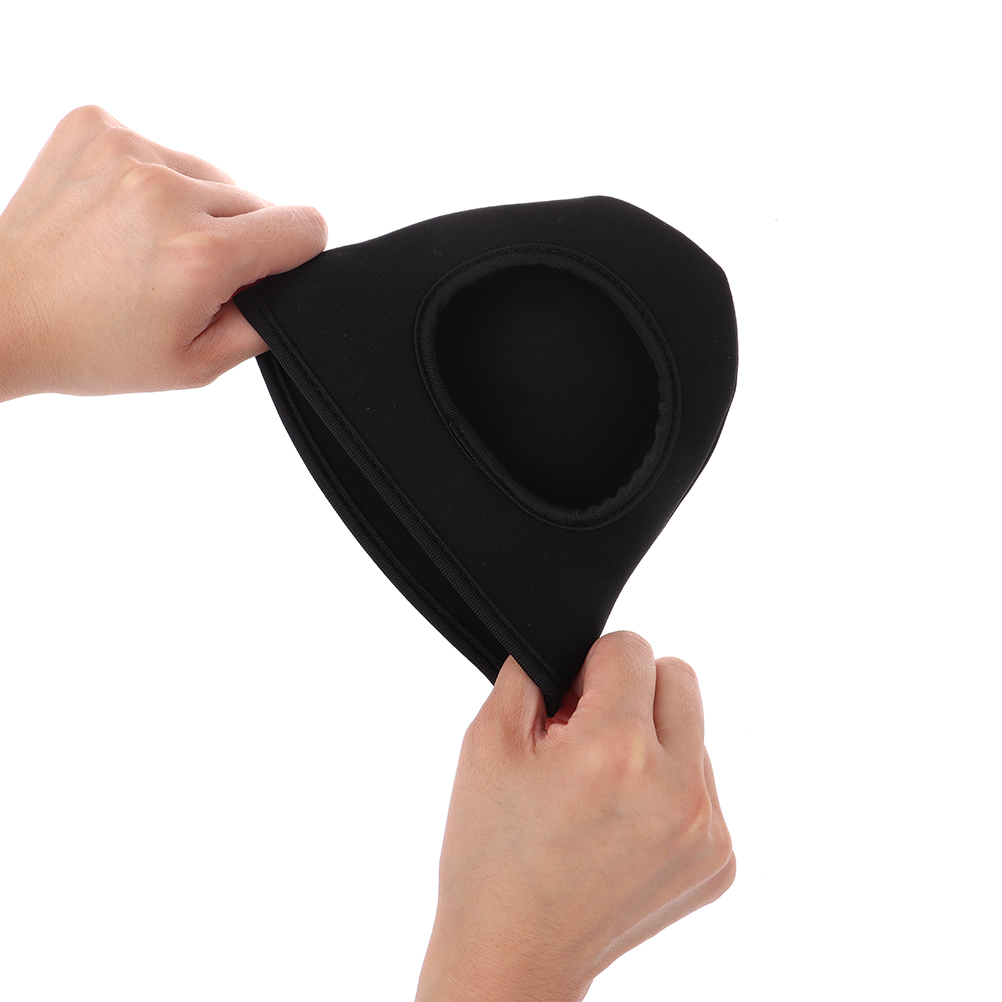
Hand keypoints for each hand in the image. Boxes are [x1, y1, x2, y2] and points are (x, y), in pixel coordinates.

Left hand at [0, 105, 326, 400]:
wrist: (2, 313)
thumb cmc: (92, 346)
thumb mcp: (197, 366)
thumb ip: (265, 325)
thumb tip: (294, 283)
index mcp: (200, 254)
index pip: (304, 226)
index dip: (295, 255)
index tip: (263, 274)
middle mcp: (167, 191)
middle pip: (256, 203)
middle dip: (236, 241)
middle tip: (183, 276)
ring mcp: (128, 150)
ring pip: (211, 176)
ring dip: (196, 209)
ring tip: (147, 247)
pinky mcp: (97, 126)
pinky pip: (164, 151)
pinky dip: (154, 184)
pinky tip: (121, 218)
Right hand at [417, 631, 735, 1001]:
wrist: (513, 951)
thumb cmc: (493, 853)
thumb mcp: (487, 740)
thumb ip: (532, 672)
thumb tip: (573, 650)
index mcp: (618, 751)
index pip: (632, 648)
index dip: (588, 666)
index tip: (567, 702)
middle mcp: (678, 788)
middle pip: (679, 678)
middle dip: (631, 691)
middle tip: (586, 733)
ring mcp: (707, 830)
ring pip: (694, 731)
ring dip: (653, 739)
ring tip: (601, 785)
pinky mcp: (719, 860)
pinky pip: (704, 785)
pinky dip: (667, 786)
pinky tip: (622, 820)